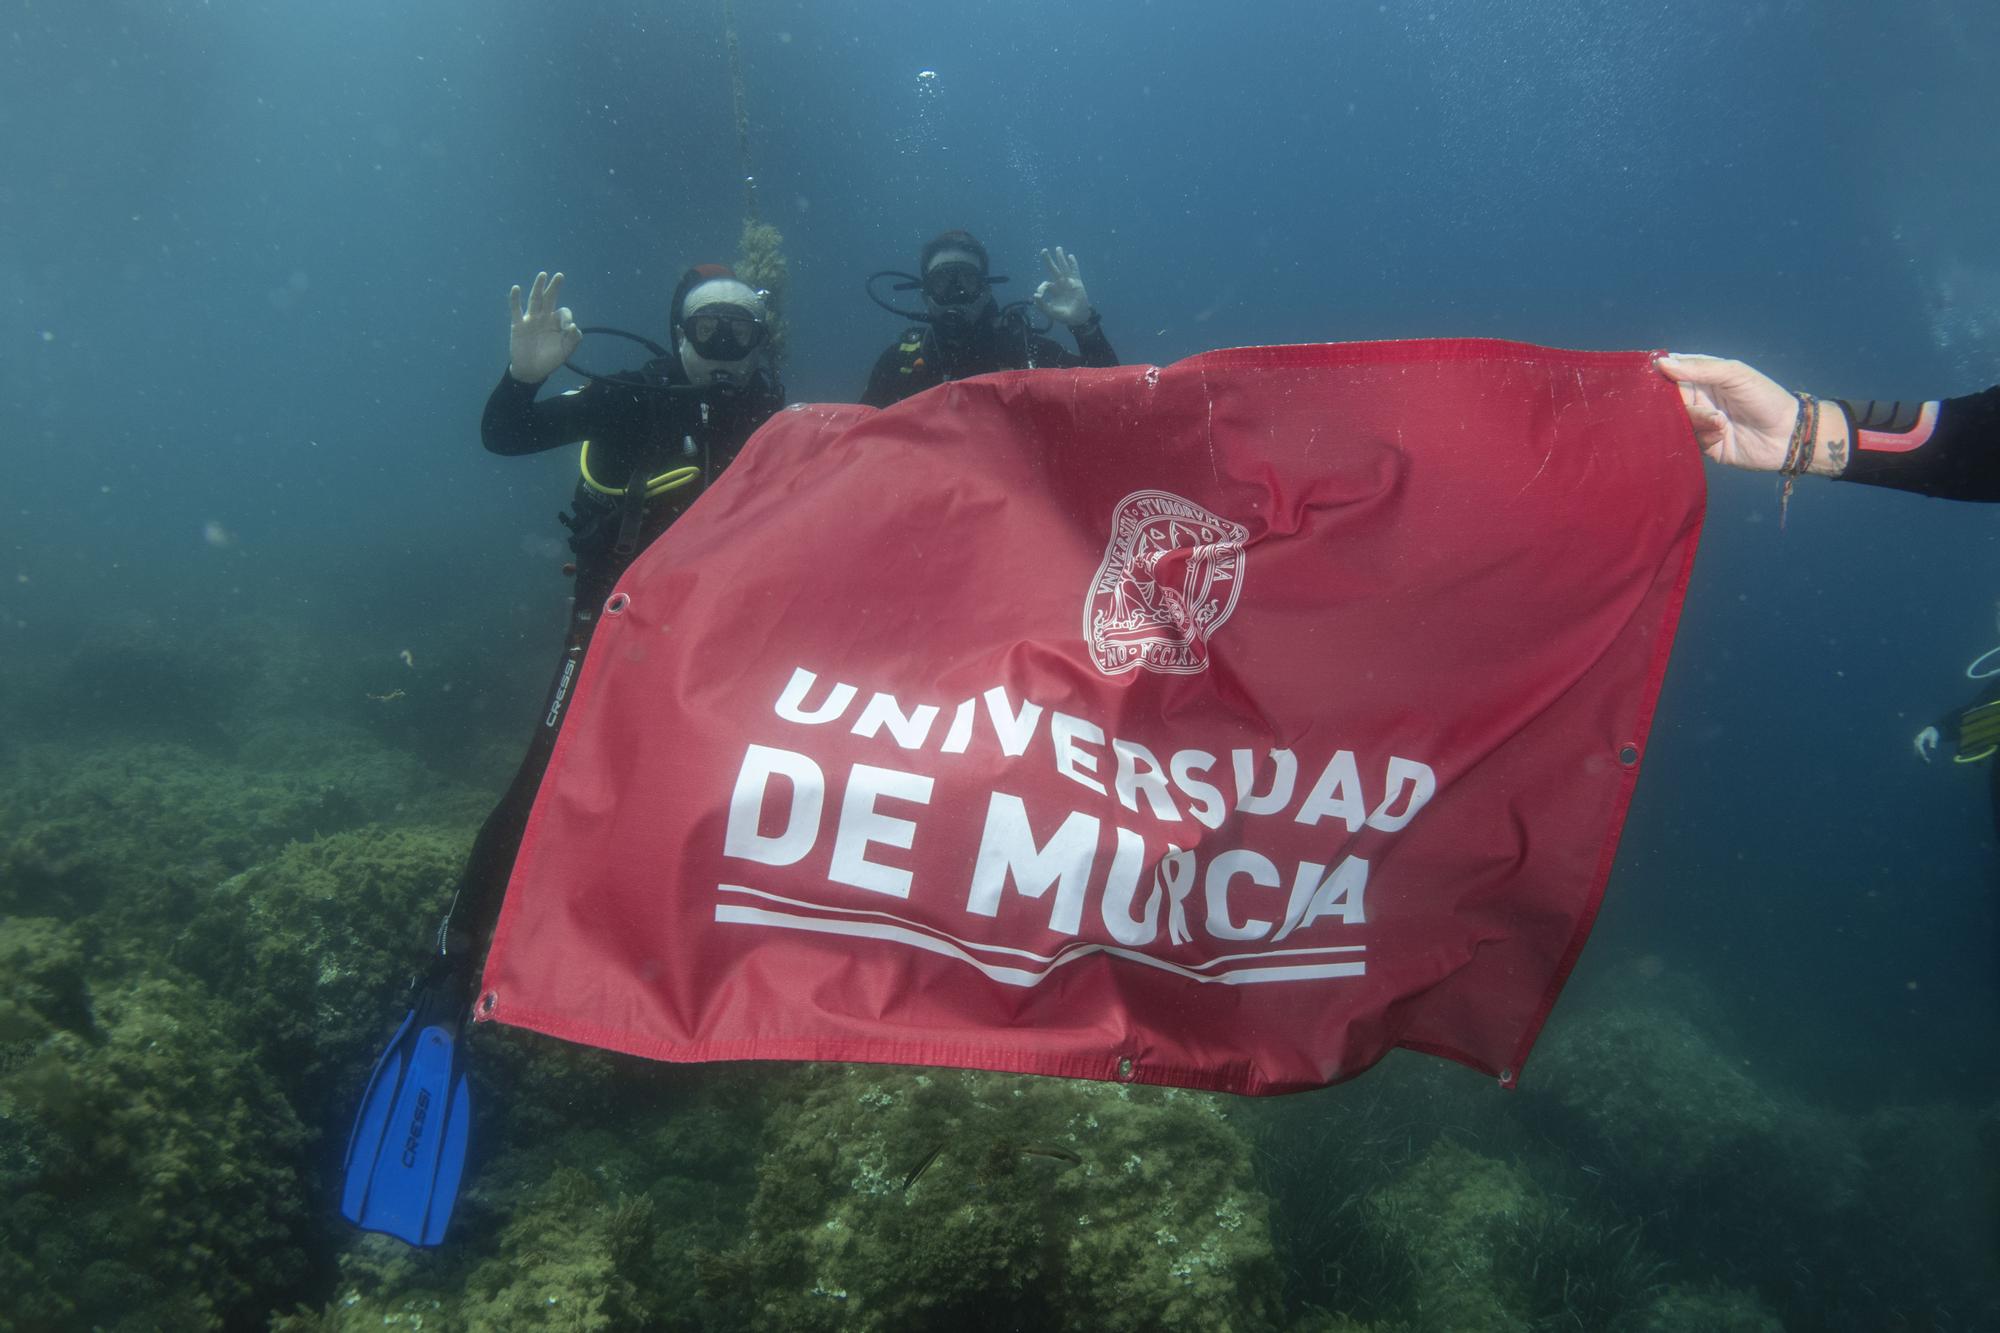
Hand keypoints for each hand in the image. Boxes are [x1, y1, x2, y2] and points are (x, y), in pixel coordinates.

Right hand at [507, 271, 581, 383]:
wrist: (532, 371)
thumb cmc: (550, 360)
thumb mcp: (566, 351)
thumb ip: (574, 339)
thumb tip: (574, 326)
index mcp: (557, 324)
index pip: (563, 312)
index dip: (567, 317)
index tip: (568, 329)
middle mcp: (544, 318)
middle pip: (549, 299)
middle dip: (554, 287)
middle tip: (559, 275)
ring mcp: (531, 320)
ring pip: (535, 300)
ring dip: (538, 287)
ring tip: (543, 275)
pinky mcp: (518, 325)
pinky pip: (516, 310)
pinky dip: (515, 299)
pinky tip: (516, 288)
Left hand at [1033, 247, 1095, 327]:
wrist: (1078, 318)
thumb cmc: (1064, 316)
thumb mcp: (1050, 312)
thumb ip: (1042, 305)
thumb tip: (1034, 295)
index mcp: (1053, 291)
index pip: (1045, 284)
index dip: (1041, 288)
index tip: (1039, 295)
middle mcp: (1060, 284)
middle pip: (1053, 269)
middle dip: (1048, 260)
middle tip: (1043, 250)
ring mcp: (1068, 282)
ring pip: (1063, 267)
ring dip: (1060, 258)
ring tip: (1058, 248)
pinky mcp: (1077, 283)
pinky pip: (1074, 271)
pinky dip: (1072, 264)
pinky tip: (1070, 256)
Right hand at [1653, 354, 1799, 471]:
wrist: (1786, 435)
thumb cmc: (1764, 397)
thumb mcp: (1733, 374)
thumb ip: (1698, 368)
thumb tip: (1660, 363)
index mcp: (1701, 376)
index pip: (1669, 372)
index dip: (1657, 375)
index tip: (1649, 379)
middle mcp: (1696, 398)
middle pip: (1667, 400)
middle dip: (1674, 405)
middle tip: (1693, 406)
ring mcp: (1698, 422)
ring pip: (1676, 422)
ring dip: (1697, 421)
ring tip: (1720, 422)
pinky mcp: (1702, 444)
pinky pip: (1688, 441)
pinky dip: (1704, 437)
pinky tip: (1723, 435)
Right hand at [1915, 726, 1938, 763]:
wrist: (1930, 730)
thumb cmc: (1933, 733)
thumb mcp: (1934, 736)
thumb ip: (1933, 741)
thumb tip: (1932, 748)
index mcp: (1920, 738)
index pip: (1919, 746)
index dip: (1921, 752)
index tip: (1925, 756)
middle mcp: (1916, 742)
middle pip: (1917, 751)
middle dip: (1921, 757)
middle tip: (1928, 762)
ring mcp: (1916, 745)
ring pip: (1916, 753)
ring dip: (1921, 759)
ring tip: (1928, 763)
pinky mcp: (1917, 748)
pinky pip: (1918, 754)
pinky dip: (1921, 758)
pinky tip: (1927, 761)